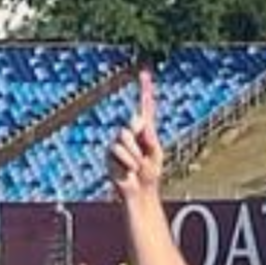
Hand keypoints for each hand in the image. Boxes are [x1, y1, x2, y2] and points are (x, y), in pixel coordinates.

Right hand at [107, 68, 163, 202]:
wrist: (140, 191)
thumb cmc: (151, 173)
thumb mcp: (156, 153)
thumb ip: (150, 137)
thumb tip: (141, 122)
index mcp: (146, 130)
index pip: (146, 106)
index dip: (145, 89)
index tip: (144, 73)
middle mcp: (131, 132)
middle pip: (134, 121)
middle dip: (139, 135)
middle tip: (143, 152)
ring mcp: (119, 142)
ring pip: (124, 137)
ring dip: (134, 154)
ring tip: (136, 166)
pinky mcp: (110, 152)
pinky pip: (117, 149)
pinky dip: (126, 161)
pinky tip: (128, 170)